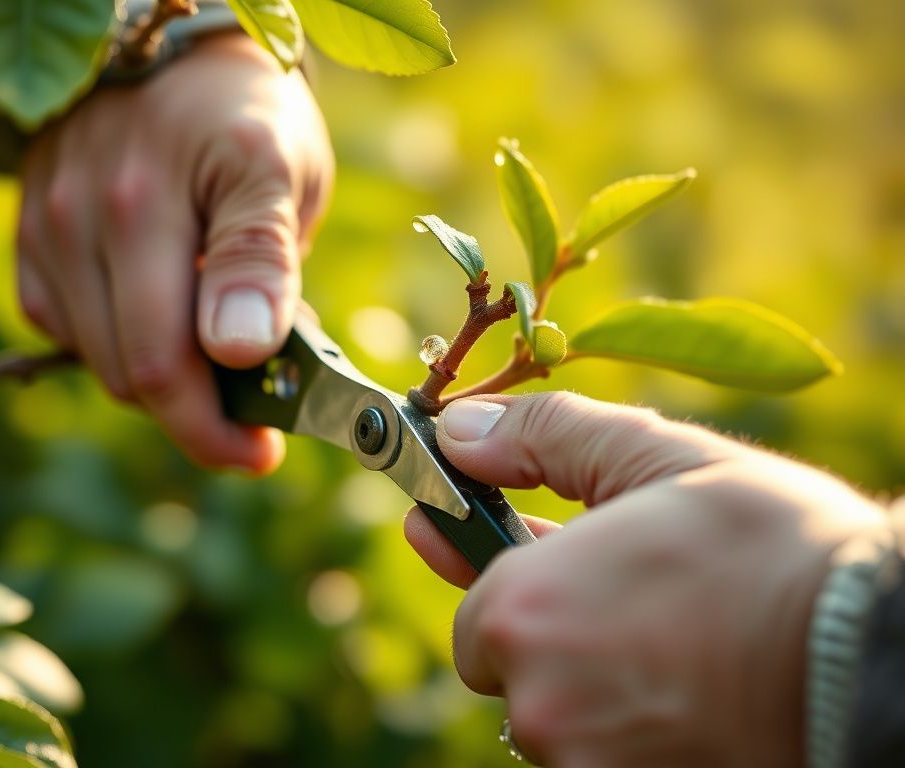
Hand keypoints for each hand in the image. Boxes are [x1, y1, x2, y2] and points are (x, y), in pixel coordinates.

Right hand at [16, 32, 332, 470]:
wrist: (172, 54)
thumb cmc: (243, 118)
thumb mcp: (281, 172)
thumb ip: (261, 260)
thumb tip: (237, 352)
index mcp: (153, 205)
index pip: (163, 363)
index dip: (213, 431)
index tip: (262, 451)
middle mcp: (81, 220)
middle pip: (127, 376)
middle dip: (197, 413)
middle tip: (253, 405)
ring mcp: (46, 229)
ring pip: (97, 361)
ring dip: (162, 376)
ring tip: (215, 342)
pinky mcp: (29, 237)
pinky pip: (65, 328)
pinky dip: (117, 342)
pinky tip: (163, 309)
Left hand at [406, 393, 885, 766]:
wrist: (880, 653)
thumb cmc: (769, 549)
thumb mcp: (655, 459)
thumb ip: (542, 438)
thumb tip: (461, 433)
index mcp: (525, 609)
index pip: (476, 612)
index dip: (508, 587)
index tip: (525, 570)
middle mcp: (538, 702)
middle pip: (515, 674)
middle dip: (557, 637)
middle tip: (626, 604)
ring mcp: (585, 764)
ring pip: (563, 721)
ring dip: (597, 685)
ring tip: (670, 643)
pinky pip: (605, 756)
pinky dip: (632, 729)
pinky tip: (684, 689)